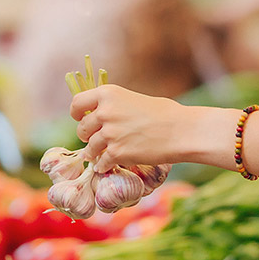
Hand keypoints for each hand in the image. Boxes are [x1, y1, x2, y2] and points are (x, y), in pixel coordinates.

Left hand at [69, 85, 187, 172]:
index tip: (80, 118)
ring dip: (94, 153)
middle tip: (97, 139)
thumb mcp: (132, 99)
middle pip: (82, 129)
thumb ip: (112, 106)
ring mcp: (109, 133)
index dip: (77, 113)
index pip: (77, 103)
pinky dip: (104, 165)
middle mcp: (105, 112)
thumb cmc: (164, 113)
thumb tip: (96, 115)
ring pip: (90, 148)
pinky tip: (109, 165)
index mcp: (107, 94)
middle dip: (87, 135)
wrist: (182, 131)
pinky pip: (101, 163)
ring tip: (101, 154)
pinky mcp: (116, 153)